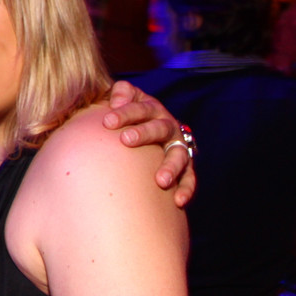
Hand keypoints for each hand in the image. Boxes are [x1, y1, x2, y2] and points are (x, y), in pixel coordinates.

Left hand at [103, 80, 195, 206]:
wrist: (147, 128)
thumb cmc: (128, 116)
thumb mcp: (124, 99)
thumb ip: (121, 94)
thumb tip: (117, 101)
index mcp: (152, 109)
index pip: (140, 108)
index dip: (125, 113)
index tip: (106, 121)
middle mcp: (168, 127)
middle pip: (159, 128)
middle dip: (143, 133)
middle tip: (126, 139)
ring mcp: (178, 147)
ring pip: (178, 155)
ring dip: (171, 167)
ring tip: (160, 181)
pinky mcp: (185, 166)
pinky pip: (189, 178)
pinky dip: (186, 189)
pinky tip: (178, 202)